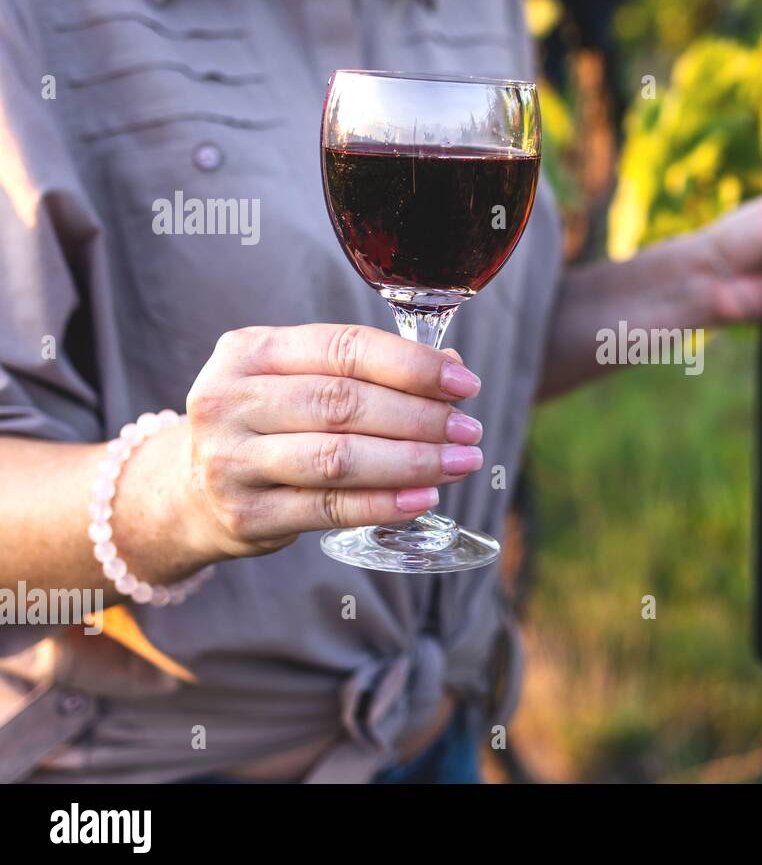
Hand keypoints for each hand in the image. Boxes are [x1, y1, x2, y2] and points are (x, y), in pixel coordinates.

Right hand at [177, 324, 485, 557]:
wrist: (189, 491)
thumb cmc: (266, 423)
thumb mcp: (298, 379)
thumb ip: (365, 369)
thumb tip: (452, 368)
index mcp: (249, 351)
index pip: (343, 348)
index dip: (411, 365)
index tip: (464, 383)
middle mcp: (230, 401)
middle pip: (343, 404)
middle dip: (420, 418)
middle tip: (468, 430)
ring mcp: (231, 461)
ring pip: (338, 458)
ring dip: (411, 462)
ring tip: (459, 462)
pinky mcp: (244, 515)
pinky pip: (328, 509)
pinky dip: (384, 504)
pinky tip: (424, 498)